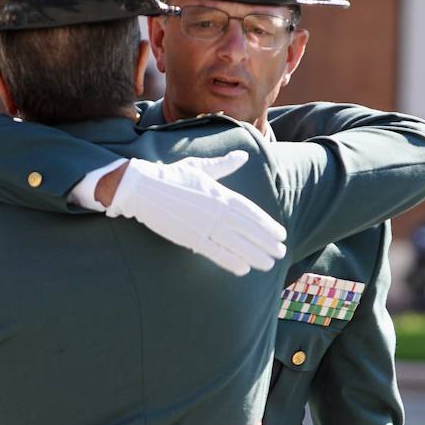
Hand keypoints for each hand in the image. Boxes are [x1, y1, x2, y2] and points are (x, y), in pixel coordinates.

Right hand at [104, 152, 286, 275]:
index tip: (280, 234)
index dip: (267, 224)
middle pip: (248, 229)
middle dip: (266, 242)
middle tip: (281, 252)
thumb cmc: (171, 176)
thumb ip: (223, 165)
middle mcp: (216, 211)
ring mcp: (204, 225)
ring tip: (268, 264)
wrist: (143, 187)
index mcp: (220, 194)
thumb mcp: (200, 167)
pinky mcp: (190, 238)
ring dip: (254, 254)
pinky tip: (243, 269)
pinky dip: (230, 261)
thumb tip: (242, 156)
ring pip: (236, 243)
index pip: (250, 212)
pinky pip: (215, 252)